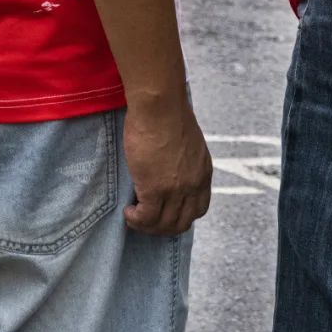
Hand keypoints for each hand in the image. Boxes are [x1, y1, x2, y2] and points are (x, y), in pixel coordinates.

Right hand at [122, 94, 211, 235]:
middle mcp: (193, 185)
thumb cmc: (168, 113)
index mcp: (203, 172)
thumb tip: (170, 168)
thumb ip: (184, 160)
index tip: (165, 211)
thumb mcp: (187, 141)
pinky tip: (128, 211)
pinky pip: (145, 218)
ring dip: (147, 225)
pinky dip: (135, 220)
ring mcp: (175, 190)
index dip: (181, 215)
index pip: (198, 208)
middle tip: (146, 219)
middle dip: (163, 227)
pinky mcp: (154, 189)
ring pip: (163, 225)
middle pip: (181, 223)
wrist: (160, 105)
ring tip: (134, 215)